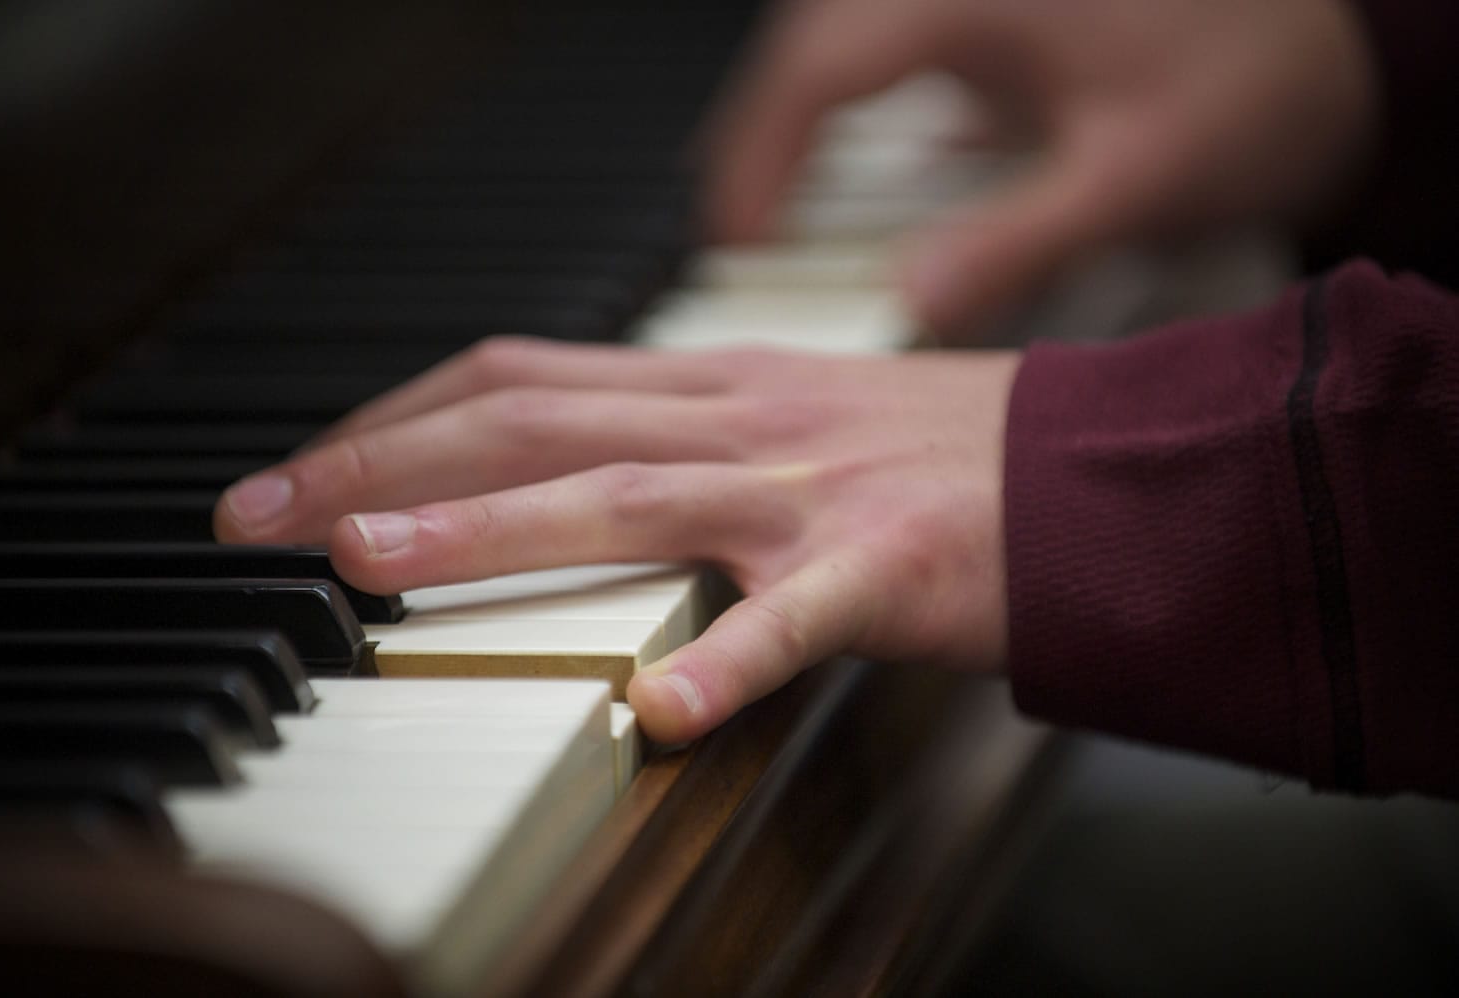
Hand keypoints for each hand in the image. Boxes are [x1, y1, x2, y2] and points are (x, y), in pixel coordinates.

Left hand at [214, 337, 1018, 741]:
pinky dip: (725, 662)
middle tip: (268, 514)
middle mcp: (743, 421)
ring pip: (629, 495)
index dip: (401, 415)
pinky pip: (796, 619)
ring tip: (376, 565)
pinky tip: (662, 716)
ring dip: (491, 527)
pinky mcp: (888, 566)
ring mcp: (810, 492)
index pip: (525, 377)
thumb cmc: (944, 451)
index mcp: (716, 384)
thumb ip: (682, 428)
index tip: (310, 467)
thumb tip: (568, 456)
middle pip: (536, 420)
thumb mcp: (793, 410)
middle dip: (387, 462)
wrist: (1097, 469)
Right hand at [704, 0, 1377, 334]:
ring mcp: (964, 3)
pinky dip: (837, 117)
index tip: (738, 242)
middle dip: (754, 150)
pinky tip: (834, 169)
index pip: (817, 75)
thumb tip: (913, 301)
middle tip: (734, 241)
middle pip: (803, 56)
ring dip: (789, 131)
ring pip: (831, 51)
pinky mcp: (983, 21)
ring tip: (765, 216)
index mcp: (968, 4)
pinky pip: (875, 57)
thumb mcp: (1130, 179)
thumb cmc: (1249, 84)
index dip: (757, 164)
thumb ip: (1013, 245)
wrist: (1322, 48)